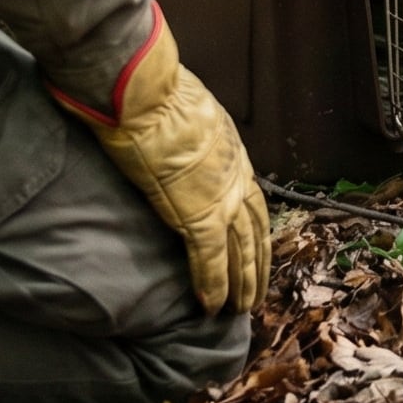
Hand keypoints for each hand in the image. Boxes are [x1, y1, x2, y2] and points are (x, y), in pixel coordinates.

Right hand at [52, 6, 269, 313]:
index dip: (255, 229)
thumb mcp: (186, 111)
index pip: (253, 201)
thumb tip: (176, 137)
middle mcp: (235, 177)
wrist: (145, 93)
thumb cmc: (154, 92)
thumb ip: (188, 134)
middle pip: (255, 232)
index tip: (257, 249)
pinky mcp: (197, 215)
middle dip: (257, 265)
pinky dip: (213, 285)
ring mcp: (220, 198)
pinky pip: (210, 260)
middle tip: (257, 293)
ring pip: (240, 252)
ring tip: (240, 309)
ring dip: (241, 284)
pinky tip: (211, 306)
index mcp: (233, 152)